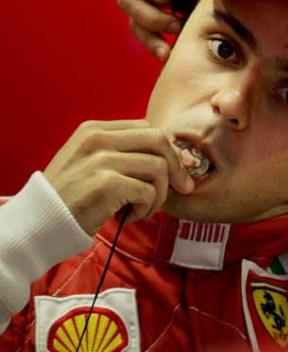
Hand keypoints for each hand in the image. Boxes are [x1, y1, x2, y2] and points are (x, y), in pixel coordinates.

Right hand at [43, 120, 194, 234]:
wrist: (40, 223)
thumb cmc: (73, 197)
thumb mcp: (95, 164)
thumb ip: (131, 155)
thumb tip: (184, 159)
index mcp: (96, 129)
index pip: (148, 128)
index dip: (168, 150)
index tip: (176, 172)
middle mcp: (98, 138)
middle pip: (159, 139)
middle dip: (176, 166)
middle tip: (180, 188)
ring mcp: (101, 159)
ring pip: (158, 167)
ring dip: (159, 194)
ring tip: (142, 208)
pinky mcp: (106, 183)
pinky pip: (148, 192)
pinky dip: (146, 208)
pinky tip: (128, 216)